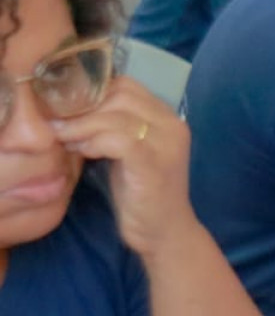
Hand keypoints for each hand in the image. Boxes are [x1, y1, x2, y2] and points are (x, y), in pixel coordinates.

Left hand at [49, 80, 195, 259]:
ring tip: (64, 138)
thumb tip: (72, 110)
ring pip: (116, 115)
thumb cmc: (141, 193)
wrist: (164, 231)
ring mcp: (166, 143)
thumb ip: (113, 129)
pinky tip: (81, 151)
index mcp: (168, 118)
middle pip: (122, 94)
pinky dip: (93, 141)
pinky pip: (117, 139)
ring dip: (82, 125)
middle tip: (60, 123)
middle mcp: (172, 124)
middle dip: (84, 107)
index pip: (128, 85)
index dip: (95, 91)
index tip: (69, 109)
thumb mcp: (128, 153)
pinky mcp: (154, 163)